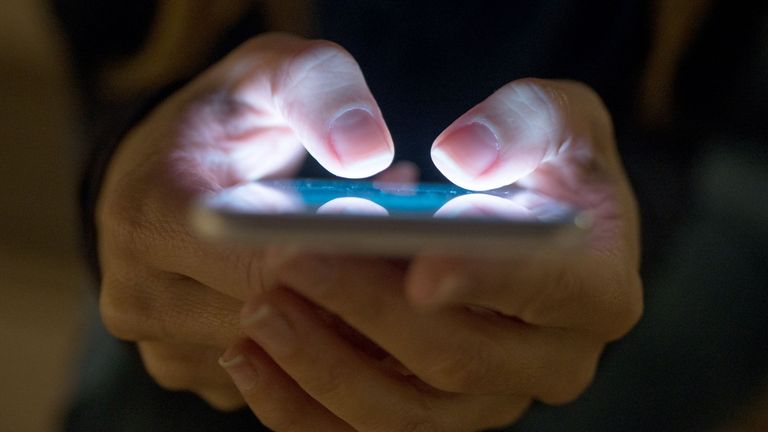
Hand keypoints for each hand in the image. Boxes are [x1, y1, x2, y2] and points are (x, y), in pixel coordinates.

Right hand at [96, 33, 394, 409]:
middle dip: (354, 294)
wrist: (169, 166)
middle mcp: (138, 294)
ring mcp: (162, 344)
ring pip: (283, 361)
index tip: (400, 240)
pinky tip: (343, 295)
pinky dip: (321, 340)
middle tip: (412, 253)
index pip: (261, 267)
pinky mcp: (190, 369)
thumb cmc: (229, 116)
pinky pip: (275, 376)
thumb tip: (368, 156)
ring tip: (377, 264)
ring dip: (343, 320)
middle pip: (279, 324)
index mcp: (147, 216)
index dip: (341, 260)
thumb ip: (323, 93)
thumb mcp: (271, 72)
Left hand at [219, 79, 641, 430]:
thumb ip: (523, 125)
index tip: (418, 264)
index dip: (484, 280)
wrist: (519, 218)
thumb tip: (465, 161)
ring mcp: (487, 399)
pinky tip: (249, 356)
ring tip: (259, 306)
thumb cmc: (541, 161)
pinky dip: (299, 404)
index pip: (550, 292)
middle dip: (366, 309)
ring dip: (321, 363)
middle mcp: (550, 362)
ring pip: (400, 413)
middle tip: (290, 258)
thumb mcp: (554, 117)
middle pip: (456, 359)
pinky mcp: (431, 413)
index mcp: (597, 290)